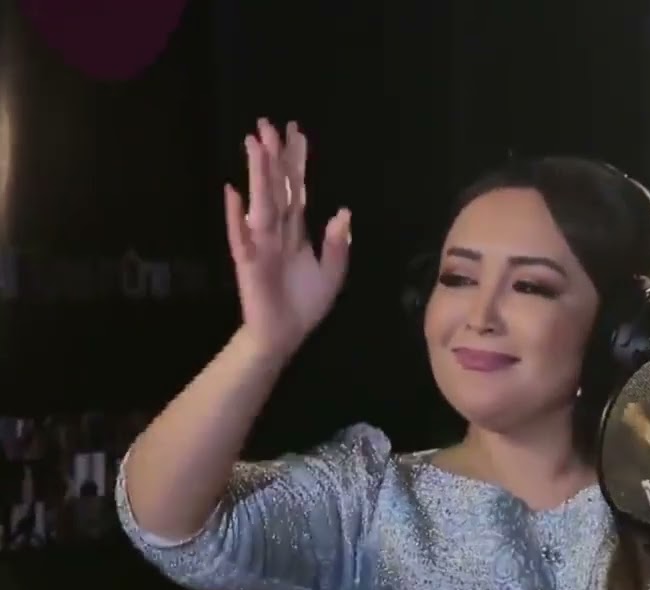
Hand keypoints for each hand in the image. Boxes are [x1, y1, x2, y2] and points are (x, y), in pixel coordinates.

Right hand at [224, 118, 351, 357]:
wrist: (285, 334)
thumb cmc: (305, 302)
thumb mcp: (332, 273)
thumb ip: (338, 244)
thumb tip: (343, 211)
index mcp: (296, 229)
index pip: (296, 188)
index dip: (296, 162)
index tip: (297, 133)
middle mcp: (276, 230)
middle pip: (276, 186)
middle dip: (273, 156)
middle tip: (269, 123)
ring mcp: (259, 243)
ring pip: (260, 202)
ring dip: (257, 174)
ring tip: (255, 144)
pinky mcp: (248, 262)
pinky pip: (240, 236)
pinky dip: (236, 215)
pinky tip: (233, 191)